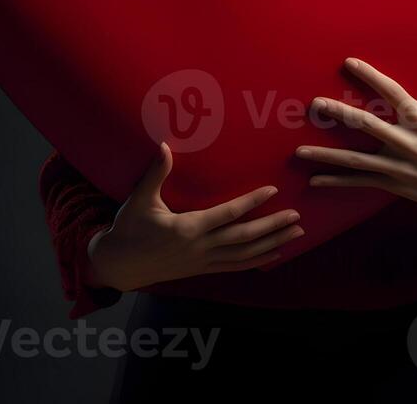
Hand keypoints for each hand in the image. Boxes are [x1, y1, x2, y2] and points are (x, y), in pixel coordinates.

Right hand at [85, 141, 302, 292]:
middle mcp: (200, 247)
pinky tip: (274, 255)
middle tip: (297, 217)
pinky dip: (256, 262)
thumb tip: (165, 146)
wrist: (119, 265)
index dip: (251, 202)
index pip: (227, 214)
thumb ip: (155, 174)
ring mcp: (202, 262)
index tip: (273, 190)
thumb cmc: (129, 229)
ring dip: (272, 245)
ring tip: (295, 235)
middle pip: (244, 237)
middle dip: (272, 227)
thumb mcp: (139, 200)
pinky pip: (235, 267)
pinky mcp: (201, 270)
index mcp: (188, 228)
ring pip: (244, 255)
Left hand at [293, 38, 416, 257]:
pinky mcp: (390, 183)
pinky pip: (359, 182)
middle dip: (341, 114)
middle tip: (315, 102)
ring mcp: (396, 167)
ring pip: (357, 161)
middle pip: (369, 126)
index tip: (348, 61)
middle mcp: (407, 144)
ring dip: (327, 156)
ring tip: (299, 150)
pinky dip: (336, 182)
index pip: (393, 94)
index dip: (371, 77)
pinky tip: (312, 181)